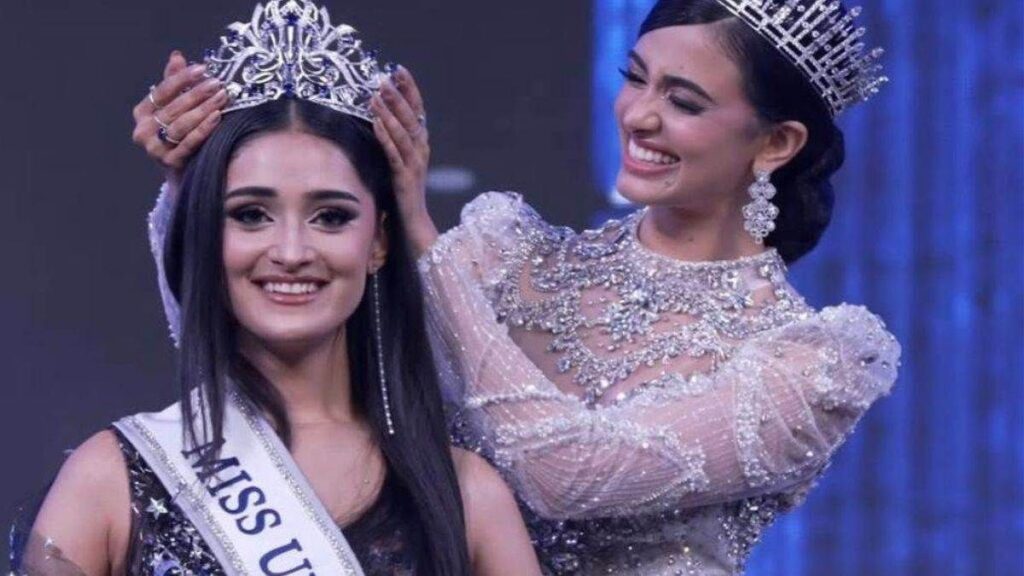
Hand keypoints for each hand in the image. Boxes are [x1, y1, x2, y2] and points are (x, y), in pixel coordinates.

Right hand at [131, 51, 227, 184]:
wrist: (182, 171)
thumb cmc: (179, 135)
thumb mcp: (174, 107)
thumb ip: (175, 84)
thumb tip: (177, 56)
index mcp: (141, 113)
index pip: (162, 91)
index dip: (182, 78)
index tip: (202, 68)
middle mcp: (143, 131)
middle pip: (174, 108)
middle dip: (198, 93)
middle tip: (218, 83)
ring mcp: (155, 149)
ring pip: (181, 124)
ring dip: (203, 109)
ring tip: (222, 97)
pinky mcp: (170, 162)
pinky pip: (190, 142)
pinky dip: (204, 128)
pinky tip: (217, 116)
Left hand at [371, 66, 437, 252]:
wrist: (415, 225)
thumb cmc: (403, 195)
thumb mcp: (399, 163)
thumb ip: (394, 142)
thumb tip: (377, 119)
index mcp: (421, 145)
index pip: (417, 111)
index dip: (410, 90)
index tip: (399, 70)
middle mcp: (421, 151)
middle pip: (412, 117)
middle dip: (399, 95)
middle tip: (386, 76)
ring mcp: (414, 164)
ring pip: (404, 132)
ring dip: (391, 112)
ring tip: (378, 93)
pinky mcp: (405, 178)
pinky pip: (395, 153)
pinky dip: (386, 136)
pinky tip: (377, 122)